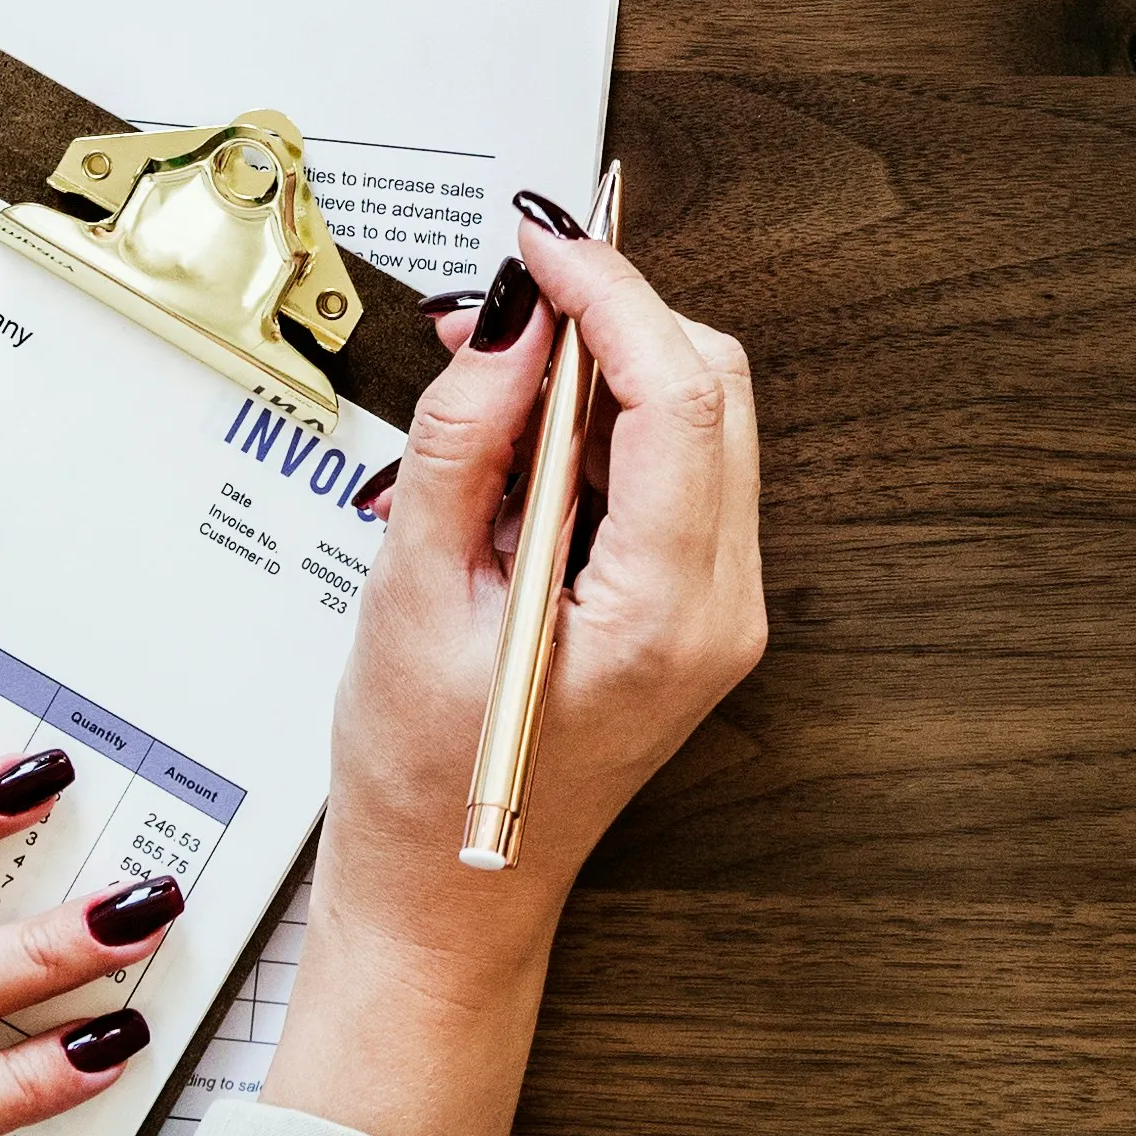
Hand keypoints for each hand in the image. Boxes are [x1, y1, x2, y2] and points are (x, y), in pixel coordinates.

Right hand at [257, 213, 769, 1135]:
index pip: (678, 395)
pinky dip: (607, 428)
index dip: (610, 295)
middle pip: (711, 389)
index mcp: (664, 614)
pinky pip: (676, 471)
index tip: (540, 241)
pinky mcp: (697, 605)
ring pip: (701, 419)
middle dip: (612, 320)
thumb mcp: (413, 597)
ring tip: (491, 386)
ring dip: (605, 372)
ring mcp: (722, 609)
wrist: (449, 895)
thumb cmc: (419, 783)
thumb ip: (465, 445)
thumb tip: (511, 322)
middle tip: (503, 304)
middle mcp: (722, 608)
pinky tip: (522, 451)